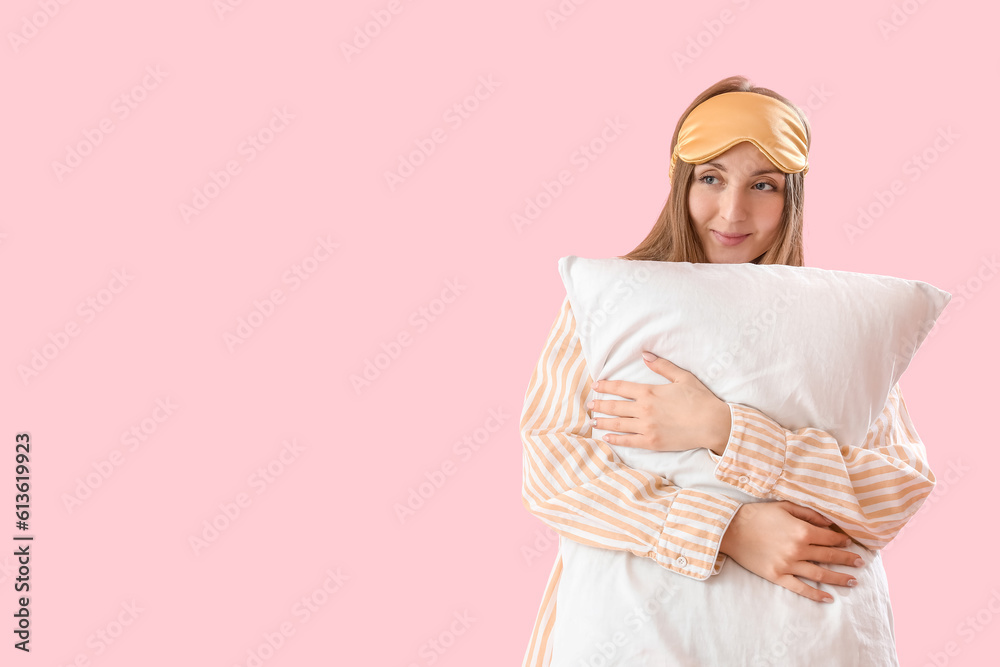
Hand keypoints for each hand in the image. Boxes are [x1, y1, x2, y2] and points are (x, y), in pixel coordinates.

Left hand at [588, 351, 731, 453]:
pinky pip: (628, 441)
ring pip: (618, 424)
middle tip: (590, 404)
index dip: (606, 386)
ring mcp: (646, 427)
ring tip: (593, 421)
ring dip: (603, 422)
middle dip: (600, 405)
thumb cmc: (700, 399)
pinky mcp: (651, 442)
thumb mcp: (682, 377)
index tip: (596, 385)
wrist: (712, 424)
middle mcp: (644, 409)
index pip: (621, 387)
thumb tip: (645, 354)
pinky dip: (615, 440)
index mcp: (649, 392)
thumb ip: (662, 366)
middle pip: (615, 406)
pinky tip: (606, 438)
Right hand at [720, 500, 862, 602]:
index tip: (850, 543)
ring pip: (820, 574)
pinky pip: (801, 588)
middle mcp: (798, 550)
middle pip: (829, 556)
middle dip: (847, 559)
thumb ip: (808, 514)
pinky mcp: (777, 576)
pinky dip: (816, 595)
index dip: (843, 541)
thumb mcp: (784, 507)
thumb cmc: (757, 515)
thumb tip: (828, 523)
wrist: (730, 530)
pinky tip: (829, 598)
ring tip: (852, 581)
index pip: (830, 538)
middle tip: (860, 563)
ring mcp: (788, 565)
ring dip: (839, 578)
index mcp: (801, 531)